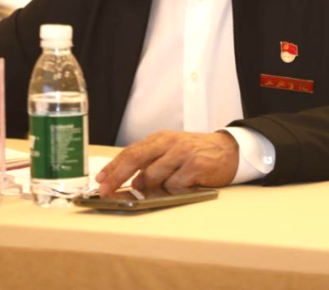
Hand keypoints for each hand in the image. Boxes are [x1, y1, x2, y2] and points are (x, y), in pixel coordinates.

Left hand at [94, 131, 238, 196]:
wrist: (229, 150)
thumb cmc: (196, 152)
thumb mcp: (171, 151)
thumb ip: (151, 162)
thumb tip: (132, 182)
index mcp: (160, 138)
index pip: (130, 152)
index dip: (113, 167)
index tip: (100, 180)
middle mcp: (169, 143)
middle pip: (135, 160)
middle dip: (117, 176)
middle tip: (105, 190)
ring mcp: (182, 154)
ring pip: (153, 176)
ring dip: (153, 186)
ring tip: (166, 184)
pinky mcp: (194, 167)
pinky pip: (173, 185)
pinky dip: (174, 189)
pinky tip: (184, 183)